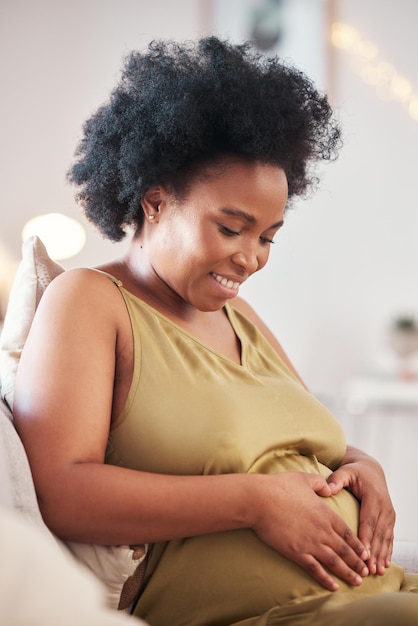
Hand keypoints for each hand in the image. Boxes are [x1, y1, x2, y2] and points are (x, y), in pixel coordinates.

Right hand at [251, 472, 369, 590]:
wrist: (259, 500)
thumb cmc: (279, 487)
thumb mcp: (304, 479)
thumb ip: (321, 484)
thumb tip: (329, 488)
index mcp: (325, 513)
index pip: (348, 533)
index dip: (358, 545)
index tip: (366, 554)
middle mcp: (322, 530)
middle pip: (345, 550)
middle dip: (358, 563)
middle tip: (366, 572)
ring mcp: (310, 543)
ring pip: (335, 562)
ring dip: (348, 573)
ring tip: (357, 581)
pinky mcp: (297, 552)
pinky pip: (315, 569)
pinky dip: (326, 579)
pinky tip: (333, 586)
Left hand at [327, 446, 394, 575]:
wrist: (371, 470)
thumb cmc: (355, 472)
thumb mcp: (345, 471)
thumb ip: (337, 479)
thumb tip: (329, 488)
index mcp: (373, 497)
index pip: (369, 520)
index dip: (366, 537)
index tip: (361, 553)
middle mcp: (384, 507)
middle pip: (378, 533)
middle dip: (374, 553)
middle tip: (367, 569)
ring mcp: (389, 514)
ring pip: (385, 538)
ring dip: (382, 556)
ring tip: (376, 571)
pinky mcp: (390, 519)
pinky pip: (389, 537)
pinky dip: (387, 552)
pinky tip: (384, 565)